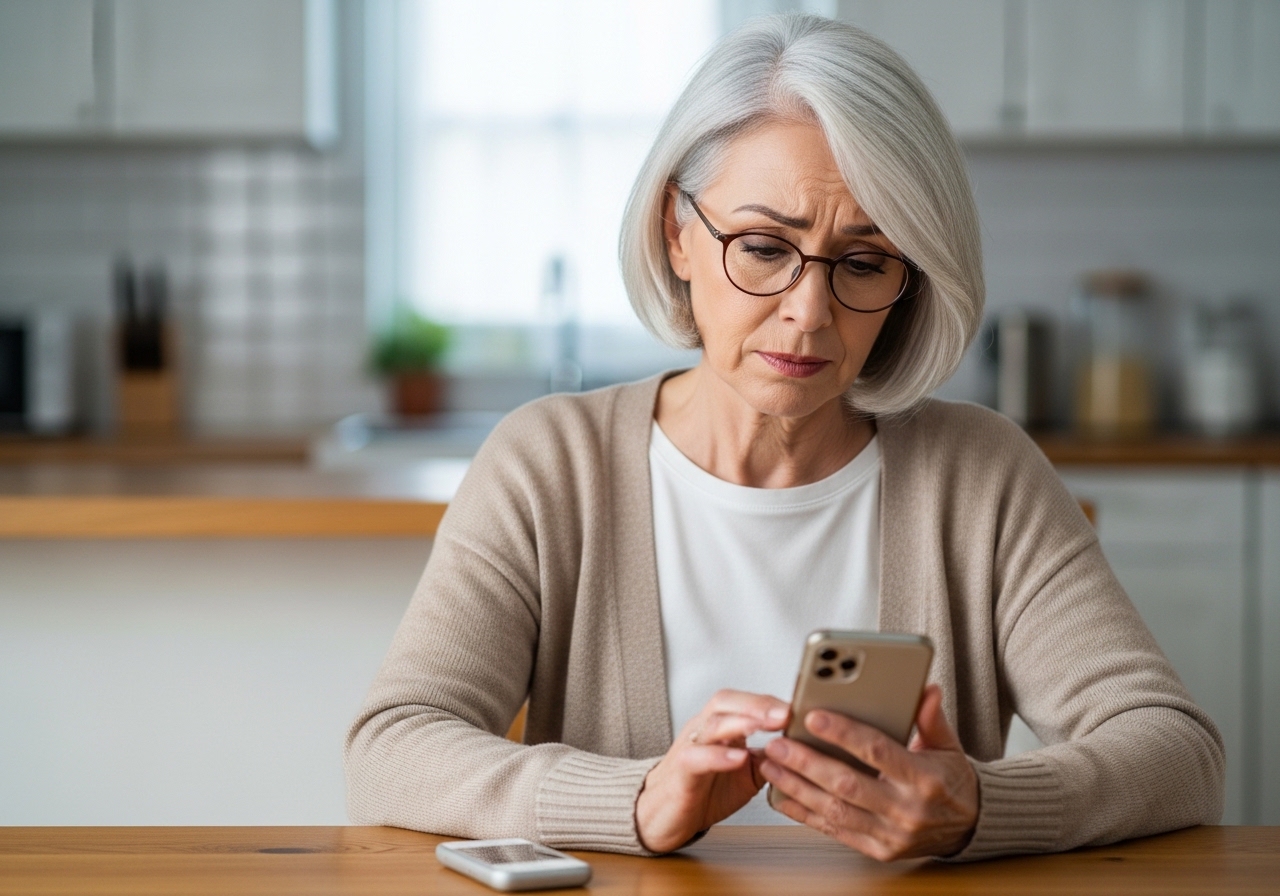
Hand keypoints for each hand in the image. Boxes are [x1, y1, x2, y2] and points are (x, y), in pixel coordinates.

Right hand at [636, 689, 789, 852]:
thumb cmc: (704, 789)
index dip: (773, 702)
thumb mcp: (747, 773)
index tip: (802, 707)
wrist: (665, 815)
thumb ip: (769, 758)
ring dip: (742, 722)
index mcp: (722, 726)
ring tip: (768, 725)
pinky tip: (738, 757)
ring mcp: (691, 746)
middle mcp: (704, 729)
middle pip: (727, 701)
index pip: (747, 702)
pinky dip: (718, 756)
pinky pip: (697, 757)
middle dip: (759, 704)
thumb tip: (803, 750)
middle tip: (787, 712)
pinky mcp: (681, 770)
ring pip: (713, 723)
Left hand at [760, 684, 977, 860]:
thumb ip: (931, 718)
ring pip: (835, 810)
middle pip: (847, 784)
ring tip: (771, 765)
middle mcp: (906, 809)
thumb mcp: (948, 746)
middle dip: (807, 762)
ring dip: (797, 787)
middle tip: (778, 743)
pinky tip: (783, 797)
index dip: (843, 733)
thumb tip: (926, 689)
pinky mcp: (879, 850)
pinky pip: (836, 831)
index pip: (877, 751)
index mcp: (923, 778)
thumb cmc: (951, 780)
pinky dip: (806, 814)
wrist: (969, 827)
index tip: (812, 716)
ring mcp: (891, 834)